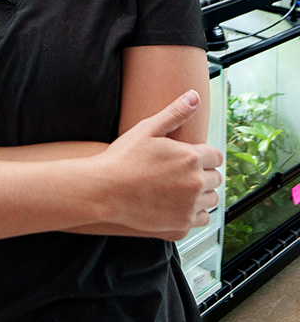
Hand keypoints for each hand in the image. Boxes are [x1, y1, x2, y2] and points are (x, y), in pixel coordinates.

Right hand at [99, 90, 223, 240]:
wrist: (105, 191)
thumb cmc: (122, 159)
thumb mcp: (146, 129)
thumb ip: (174, 113)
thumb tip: (193, 96)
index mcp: (191, 157)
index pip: (216, 157)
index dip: (204, 156)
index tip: (190, 158)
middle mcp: (196, 182)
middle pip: (216, 179)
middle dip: (202, 174)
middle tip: (180, 173)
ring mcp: (190, 205)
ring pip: (211, 200)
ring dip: (201, 194)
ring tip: (178, 189)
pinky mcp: (183, 224)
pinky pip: (202, 219)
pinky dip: (194, 213)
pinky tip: (176, 204)